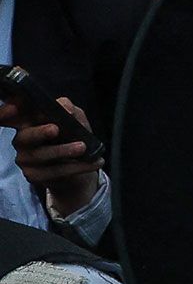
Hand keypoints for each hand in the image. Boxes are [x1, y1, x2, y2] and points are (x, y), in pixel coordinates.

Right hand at [4, 95, 105, 219]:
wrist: (80, 163)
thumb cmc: (72, 134)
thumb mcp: (74, 117)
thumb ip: (68, 108)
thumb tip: (65, 108)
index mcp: (27, 121)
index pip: (9, 116)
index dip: (5, 113)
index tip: (12, 108)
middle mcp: (21, 139)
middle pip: (24, 136)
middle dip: (39, 132)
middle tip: (55, 129)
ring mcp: (24, 158)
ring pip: (40, 155)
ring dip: (63, 150)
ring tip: (83, 147)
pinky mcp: (33, 175)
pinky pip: (52, 172)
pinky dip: (75, 167)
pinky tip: (92, 163)